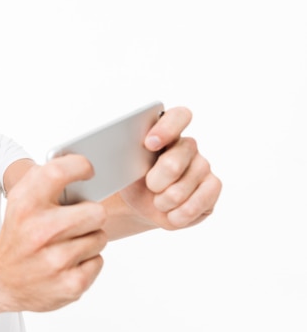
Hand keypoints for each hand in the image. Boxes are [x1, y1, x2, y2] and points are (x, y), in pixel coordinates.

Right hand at [0, 154, 107, 312]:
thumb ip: (46, 178)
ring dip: (88, 240)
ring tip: (66, 244)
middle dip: (90, 215)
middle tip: (75, 221)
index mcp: (26, 205)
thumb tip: (81, 164)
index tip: (88, 171)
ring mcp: (56, 261)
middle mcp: (40, 231)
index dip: (80, 166)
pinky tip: (67, 262)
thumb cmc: (19, 233)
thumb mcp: (20, 201)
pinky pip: (99, 261)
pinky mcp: (70, 284)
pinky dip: (87, 262)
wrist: (0, 280)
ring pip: (100, 238)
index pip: (60, 171)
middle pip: (97, 212)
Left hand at [119, 106, 221, 229]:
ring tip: (159, 201)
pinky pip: (197, 203)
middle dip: (155, 181)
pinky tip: (172, 213)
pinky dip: (178, 215)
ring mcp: (203, 166)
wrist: (142, 205)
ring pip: (181, 189)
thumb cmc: (133, 180)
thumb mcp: (122, 166)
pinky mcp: (213, 187)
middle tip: (150, 186)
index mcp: (166, 132)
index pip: (178, 116)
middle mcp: (188, 146)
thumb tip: (118, 144)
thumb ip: (125, 153)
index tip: (149, 144)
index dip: (167, 128)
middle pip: (174, 162)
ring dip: (163, 202)